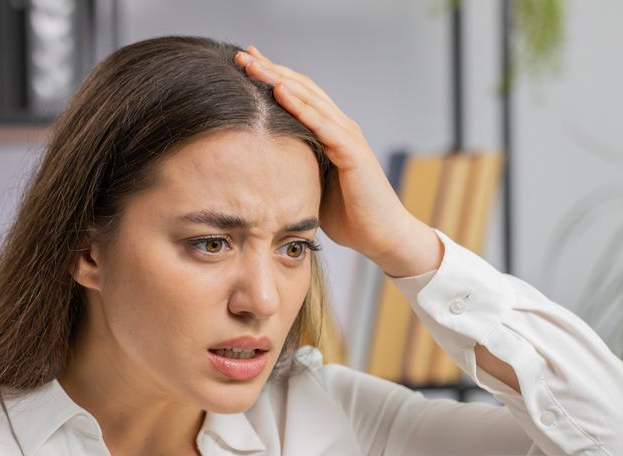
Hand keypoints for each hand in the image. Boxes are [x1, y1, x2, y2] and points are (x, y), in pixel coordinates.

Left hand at [235, 46, 442, 277]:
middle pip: (301, 88)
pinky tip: (279, 92)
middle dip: (271, 69)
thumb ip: (294, 168)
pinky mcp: (352, 151)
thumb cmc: (349, 215)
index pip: (298, 95)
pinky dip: (300, 106)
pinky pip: (322, 123)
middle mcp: (340, 126)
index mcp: (330, 133)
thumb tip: (261, 167)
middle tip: (241, 54)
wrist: (380, 235)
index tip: (246, 63)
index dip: (273, 77)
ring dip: (279, 79)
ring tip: (253, 64)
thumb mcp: (311, 185)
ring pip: (309, 98)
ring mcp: (347, 136)